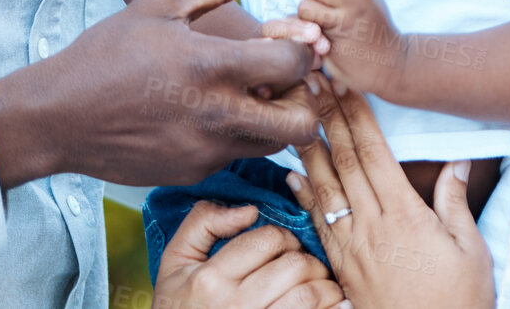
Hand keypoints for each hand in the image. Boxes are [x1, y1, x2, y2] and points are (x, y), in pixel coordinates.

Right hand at [0, 0, 317, 188]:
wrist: (58, 116)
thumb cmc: (106, 53)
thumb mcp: (157, 5)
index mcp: (212, 67)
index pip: (294, 64)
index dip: (302, 51)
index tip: (287, 44)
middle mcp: (217, 116)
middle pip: (302, 123)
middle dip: (303, 99)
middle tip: (280, 80)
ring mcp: (206, 151)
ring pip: (275, 145)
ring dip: (274, 120)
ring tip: (249, 95)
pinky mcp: (193, 172)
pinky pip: (236, 156)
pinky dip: (238, 136)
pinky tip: (210, 113)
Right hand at [154, 201, 348, 308]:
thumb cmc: (177, 308)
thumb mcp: (175, 262)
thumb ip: (202, 223)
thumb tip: (248, 210)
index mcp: (210, 278)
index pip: (266, 240)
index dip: (283, 236)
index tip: (284, 245)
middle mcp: (234, 304)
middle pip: (294, 265)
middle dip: (308, 259)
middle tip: (306, 265)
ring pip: (309, 295)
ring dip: (324, 286)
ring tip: (321, 285)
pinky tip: (335, 305)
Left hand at [286, 81, 494, 308]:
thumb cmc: (458, 302)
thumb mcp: (471, 250)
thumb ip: (455, 203)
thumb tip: (456, 162)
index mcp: (404, 215)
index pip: (373, 152)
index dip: (356, 114)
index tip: (343, 83)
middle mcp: (372, 226)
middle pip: (343, 160)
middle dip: (326, 116)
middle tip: (310, 81)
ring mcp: (352, 247)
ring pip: (324, 187)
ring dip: (309, 148)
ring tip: (295, 114)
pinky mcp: (342, 266)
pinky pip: (318, 223)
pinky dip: (304, 196)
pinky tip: (292, 176)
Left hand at [297, 0, 407, 97]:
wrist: (390, 67)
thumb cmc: (376, 29)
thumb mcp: (370, 0)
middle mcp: (353, 8)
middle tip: (322, 4)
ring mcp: (341, 27)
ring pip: (305, 7)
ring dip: (307, 13)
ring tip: (319, 20)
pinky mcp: (328, 47)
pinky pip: (303, 30)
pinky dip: (304, 31)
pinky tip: (317, 35)